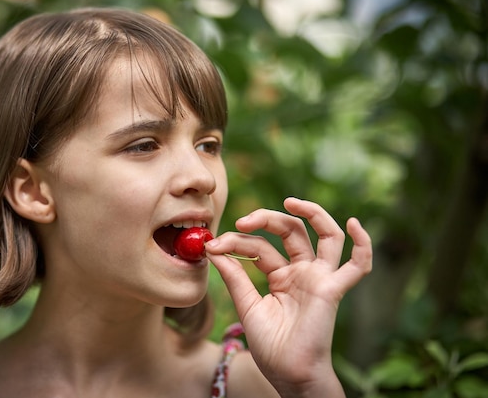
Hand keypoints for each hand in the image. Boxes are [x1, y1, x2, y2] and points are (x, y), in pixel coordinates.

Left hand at [205, 197, 371, 396]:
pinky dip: (362, 244)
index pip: (261, 246)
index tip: (213, 246)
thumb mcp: (246, 305)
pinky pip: (357, 266)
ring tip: (289, 201)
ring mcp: (319, 278)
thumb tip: (213, 248)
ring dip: (311, 213)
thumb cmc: (270, 346)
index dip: (236, 241)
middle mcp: (302, 272)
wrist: (288, 375)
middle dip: (266, 219)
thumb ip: (234, 276)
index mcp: (281, 276)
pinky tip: (354, 224)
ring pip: (325, 235)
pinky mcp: (332, 289)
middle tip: (243, 221)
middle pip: (290, 231)